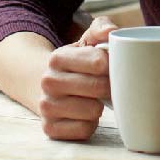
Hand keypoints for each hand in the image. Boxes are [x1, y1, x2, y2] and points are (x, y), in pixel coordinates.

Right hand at [37, 17, 116, 140]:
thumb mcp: (86, 41)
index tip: (111, 67)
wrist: (48, 87)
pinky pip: (85, 130)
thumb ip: (101, 28)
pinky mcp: (50, 128)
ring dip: (99, 107)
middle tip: (106, 85)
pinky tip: (84, 115)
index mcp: (57, 57)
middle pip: (98, 87)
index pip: (99, 62)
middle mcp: (48, 81)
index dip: (112, 66)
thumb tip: (111, 32)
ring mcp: (46, 106)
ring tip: (93, 99)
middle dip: (108, 87)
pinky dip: (90, 124)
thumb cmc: (78, 63)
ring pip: (93, 111)